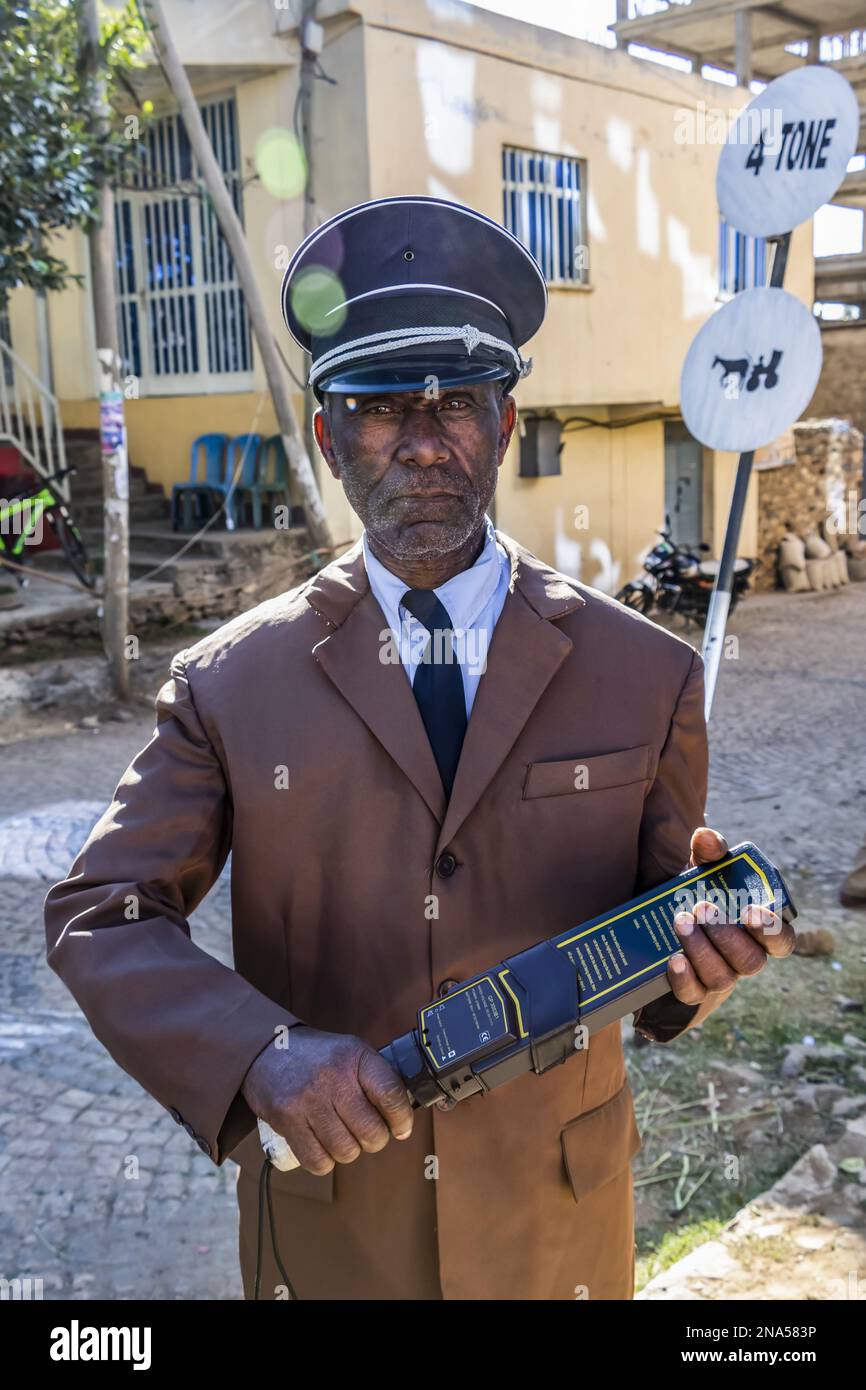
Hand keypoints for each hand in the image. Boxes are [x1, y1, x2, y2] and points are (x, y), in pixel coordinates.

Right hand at [241, 1026, 413, 1175]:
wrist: (266, 1051)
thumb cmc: (317, 1056)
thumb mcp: (350, 1051)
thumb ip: (376, 1076)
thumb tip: (403, 1113)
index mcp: (354, 1057)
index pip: (391, 1094)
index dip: (402, 1118)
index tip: (402, 1128)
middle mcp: (332, 1079)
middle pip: (371, 1131)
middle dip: (375, 1139)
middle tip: (368, 1133)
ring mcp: (308, 1102)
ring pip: (346, 1151)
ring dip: (350, 1150)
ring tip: (343, 1135)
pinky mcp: (288, 1122)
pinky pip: (318, 1162)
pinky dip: (325, 1160)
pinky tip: (323, 1144)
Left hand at [665, 827, 795, 1020]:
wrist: (656, 925)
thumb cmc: (693, 894)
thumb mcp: (700, 870)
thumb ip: (708, 851)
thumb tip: (708, 840)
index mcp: (756, 931)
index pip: (782, 941)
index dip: (773, 931)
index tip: (752, 912)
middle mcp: (743, 957)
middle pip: (750, 961)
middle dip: (727, 935)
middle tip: (702, 907)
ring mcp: (719, 976)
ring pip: (722, 977)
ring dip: (702, 949)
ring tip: (681, 921)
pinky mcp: (692, 990)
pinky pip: (693, 995)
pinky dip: (684, 978)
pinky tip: (673, 959)